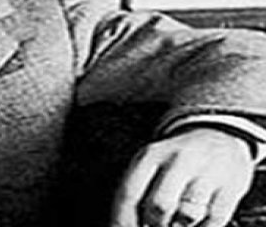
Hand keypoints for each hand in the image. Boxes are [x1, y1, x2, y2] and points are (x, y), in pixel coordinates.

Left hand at [111, 127, 256, 226]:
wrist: (220, 138)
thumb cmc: (176, 159)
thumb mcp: (152, 163)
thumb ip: (138, 190)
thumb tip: (128, 223)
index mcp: (151, 154)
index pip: (130, 192)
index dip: (124, 218)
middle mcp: (179, 160)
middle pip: (159, 205)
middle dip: (154, 224)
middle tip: (156, 225)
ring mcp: (207, 172)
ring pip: (187, 214)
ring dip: (179, 225)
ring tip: (176, 221)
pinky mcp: (231, 186)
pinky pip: (214, 220)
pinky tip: (198, 222)